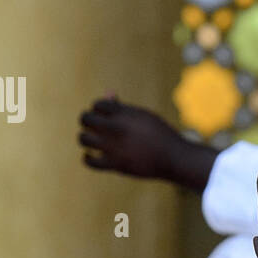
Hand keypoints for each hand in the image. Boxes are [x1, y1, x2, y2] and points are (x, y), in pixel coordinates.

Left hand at [78, 97, 211, 187]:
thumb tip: (109, 92)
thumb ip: (123, 106)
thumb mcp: (144, 116)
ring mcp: (114, 148)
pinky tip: (92, 155)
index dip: (100, 109)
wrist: (175, 159)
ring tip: (93, 141)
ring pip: (83, 139)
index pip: (96, 104)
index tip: (108, 116)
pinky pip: (90, 161)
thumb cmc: (160, 134)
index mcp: (123, 114)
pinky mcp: (115, 165)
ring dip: (85, 138)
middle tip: (96, 127)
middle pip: (85, 119)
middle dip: (88, 121)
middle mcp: (115, 129)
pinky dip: (87, 158)